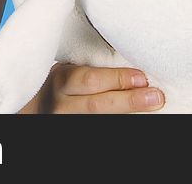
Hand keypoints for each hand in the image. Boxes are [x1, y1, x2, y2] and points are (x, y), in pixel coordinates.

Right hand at [21, 63, 164, 113]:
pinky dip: (122, 120)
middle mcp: (61, 105)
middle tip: (155, 96)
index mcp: (60, 81)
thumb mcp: (67, 71)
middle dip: (129, 100)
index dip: (117, 80)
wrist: (37, 109)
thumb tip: (129, 61)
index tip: (142, 77)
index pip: (89, 80)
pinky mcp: (74, 129)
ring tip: (152, 105)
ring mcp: (68, 121)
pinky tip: (138, 116)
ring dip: (129, 113)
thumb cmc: (60, 86)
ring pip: (99, 119)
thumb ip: (88, 70)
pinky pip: (100, 125)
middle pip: (97, 105)